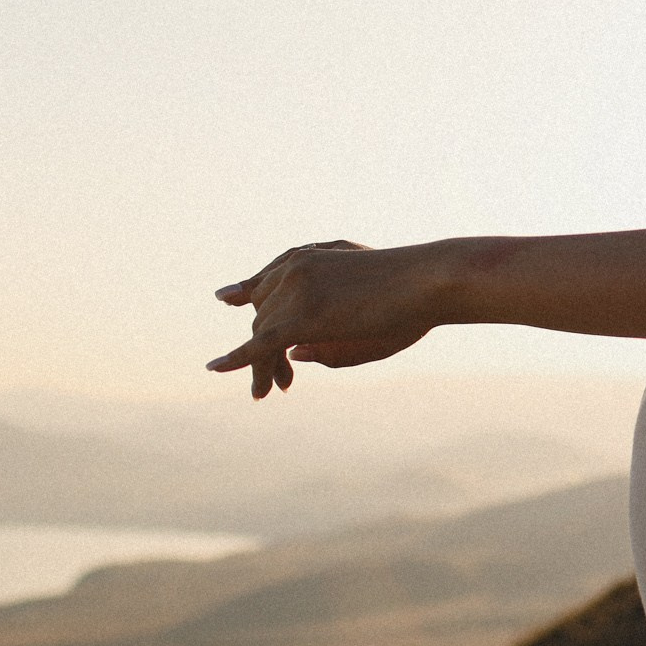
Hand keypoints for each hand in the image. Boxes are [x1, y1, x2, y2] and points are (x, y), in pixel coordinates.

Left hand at [207, 240, 436, 397]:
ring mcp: (296, 287)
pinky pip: (261, 344)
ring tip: (269, 390)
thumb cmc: (411, 294)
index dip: (252, 298)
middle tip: (278, 382)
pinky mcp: (302, 314)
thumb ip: (327, 323)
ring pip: (262, 332)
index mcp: (313, 255)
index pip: (269, 280)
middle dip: (262, 344)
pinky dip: (238, 360)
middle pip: (263, 310)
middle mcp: (296, 266)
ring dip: (261, 363)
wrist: (428, 279)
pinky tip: (217, 369)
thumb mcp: (363, 305)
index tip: (230, 301)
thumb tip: (293, 353)